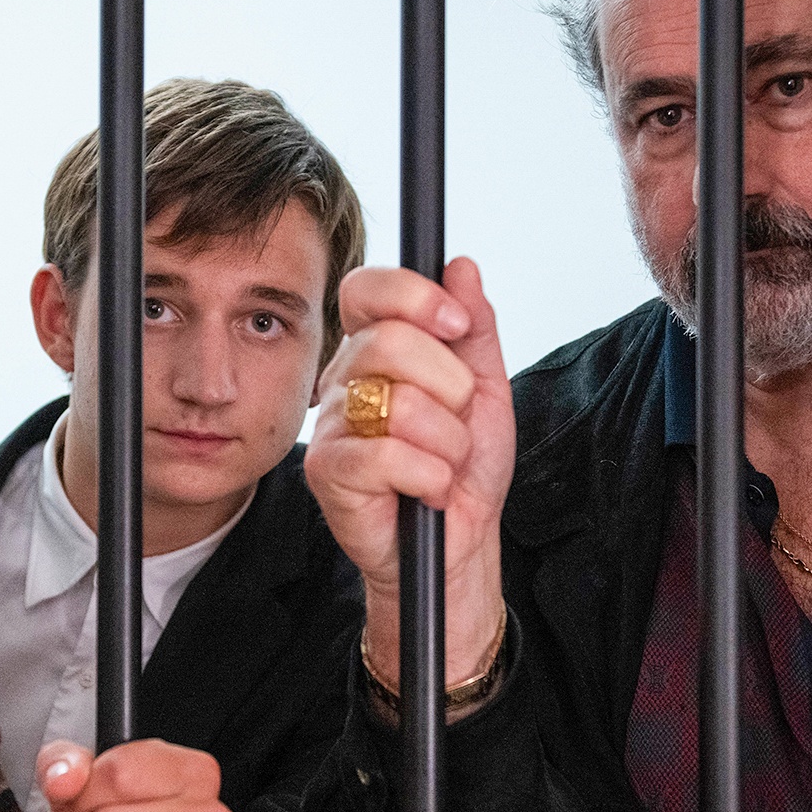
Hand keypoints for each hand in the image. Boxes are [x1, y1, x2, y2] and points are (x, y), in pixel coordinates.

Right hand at [302, 259, 513, 689]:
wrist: (460, 544)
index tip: (457, 327)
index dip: (413, 297)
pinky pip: (387, 456)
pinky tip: (429, 490)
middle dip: (449, 387)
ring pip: (398, 404)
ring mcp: (331, 425)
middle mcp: (344, 379)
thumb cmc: (463, 468)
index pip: (367, 288)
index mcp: (375, 348)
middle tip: (459, 420)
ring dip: (447, 443)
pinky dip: (430, 477)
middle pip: (388, 343)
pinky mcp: (327, 472)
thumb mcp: (484, 388)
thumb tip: (461, 267)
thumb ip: (474, 327)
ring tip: (444, 464)